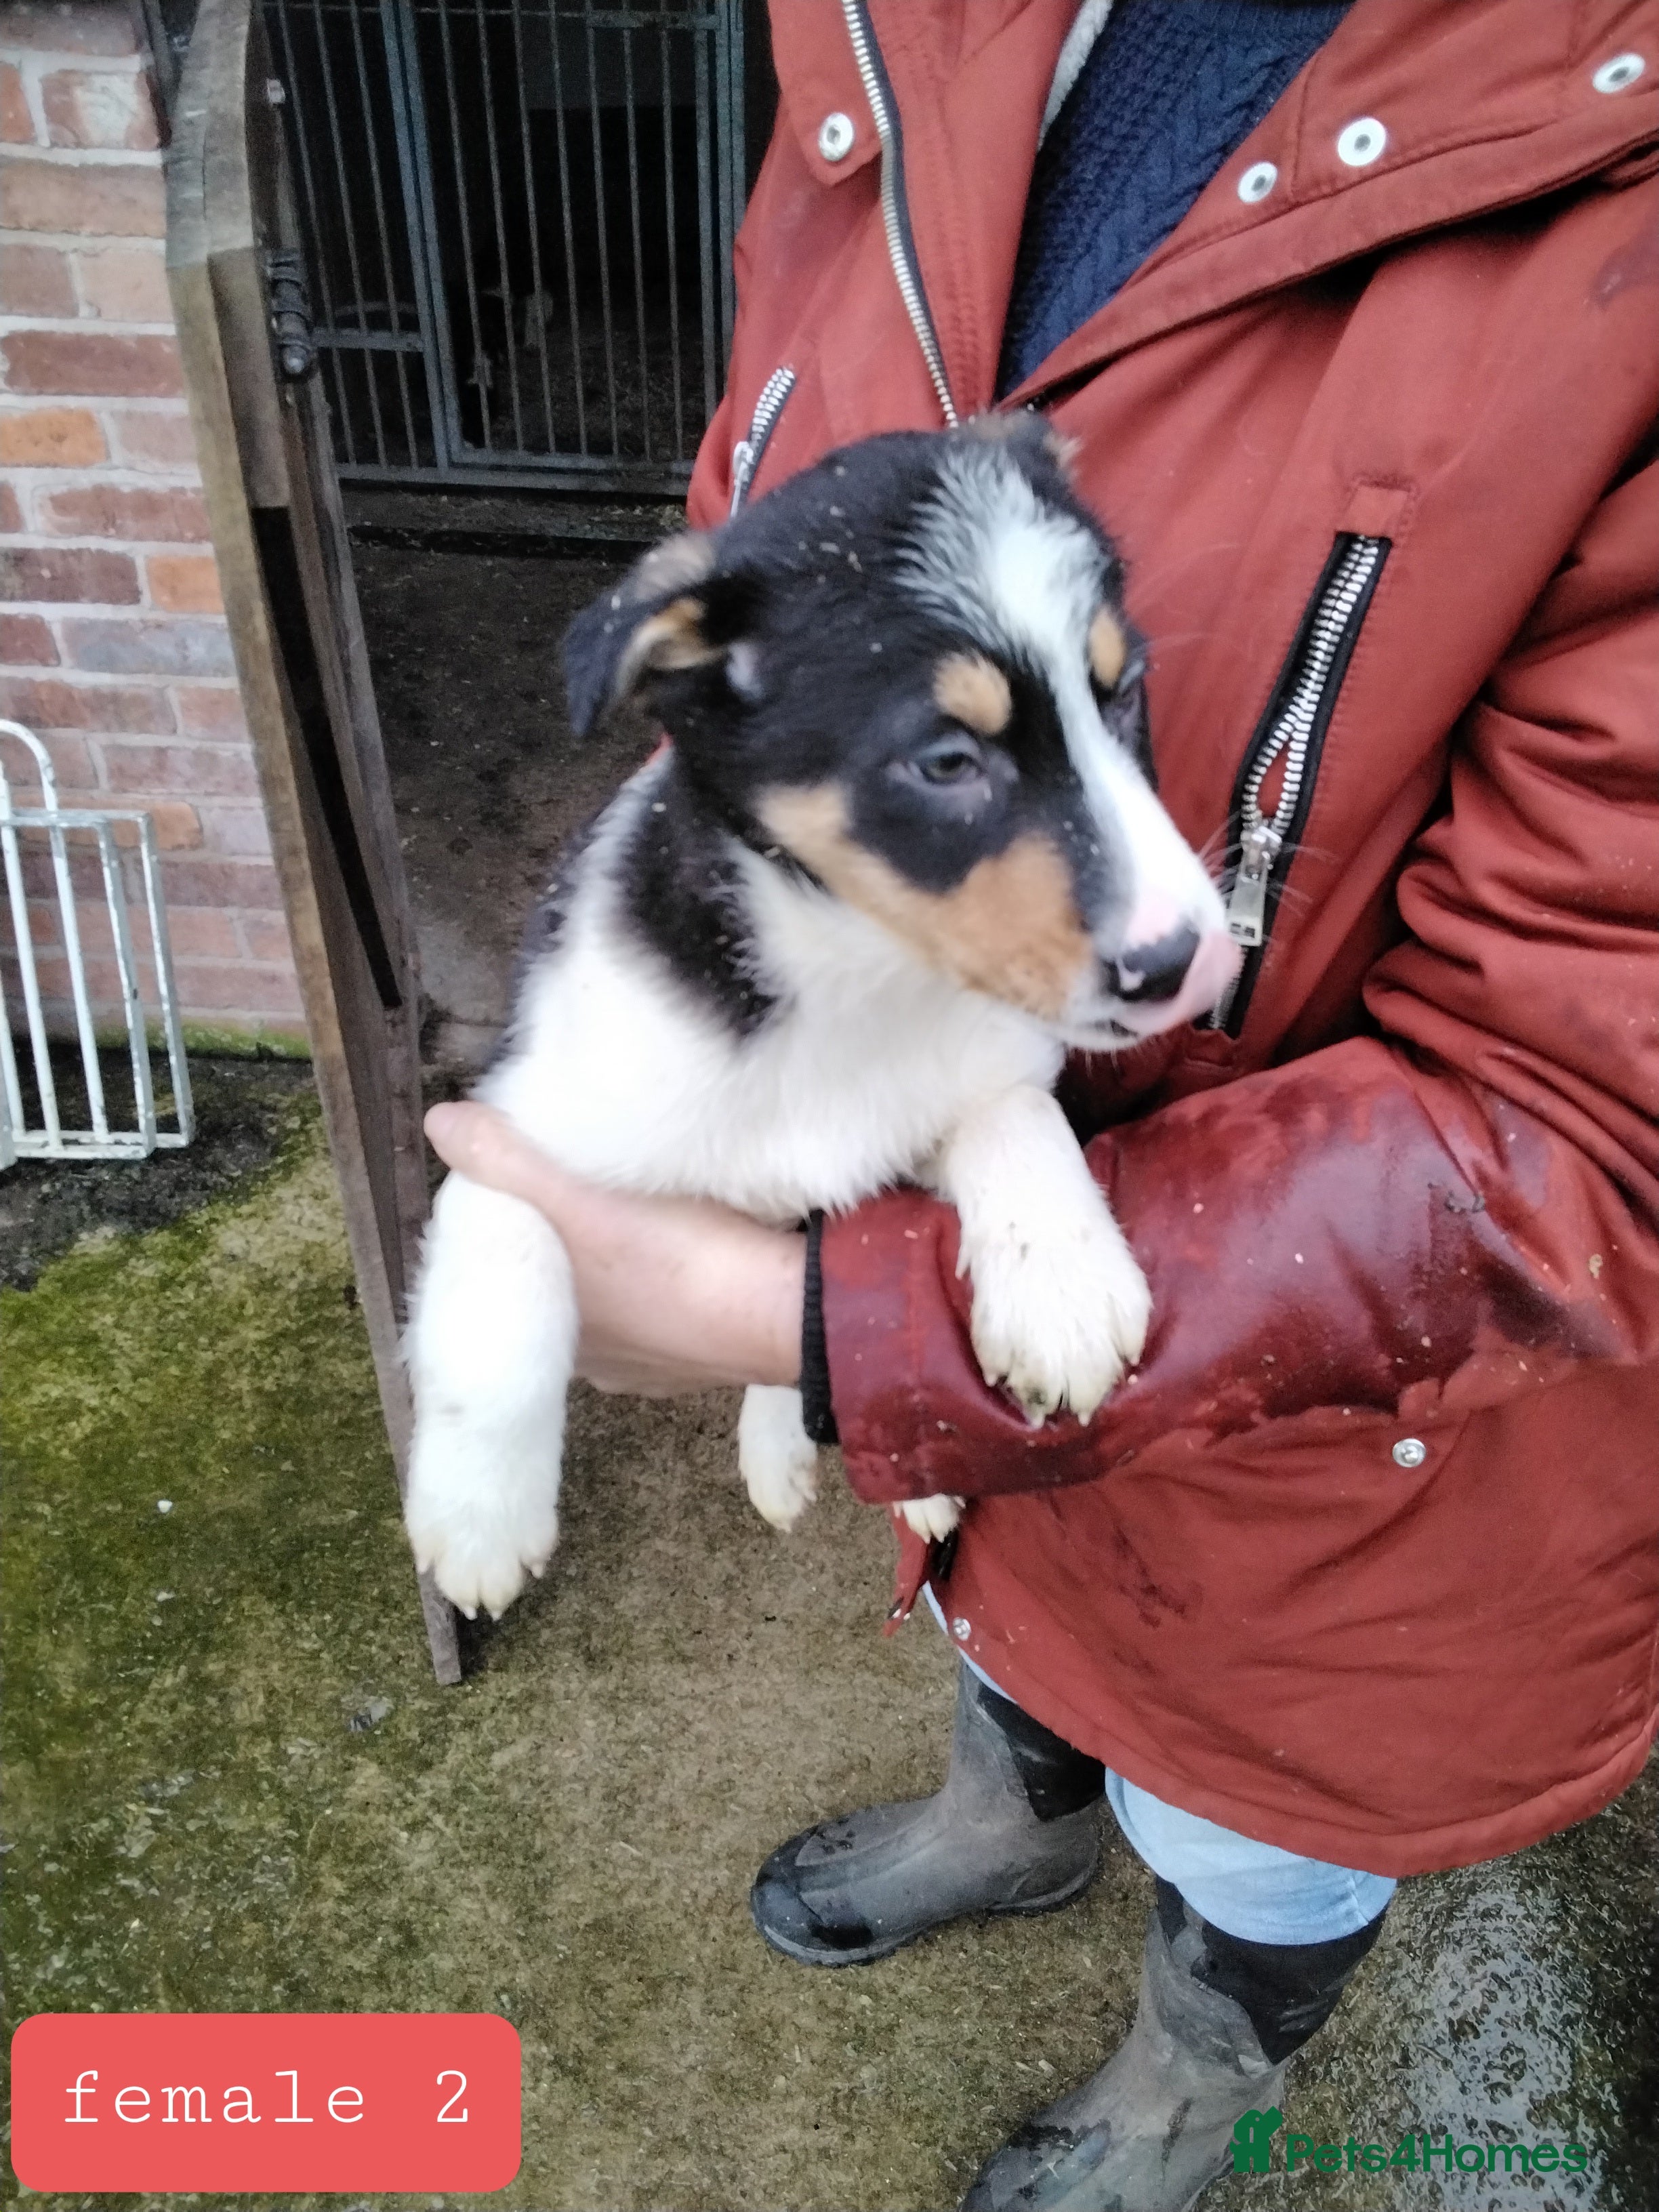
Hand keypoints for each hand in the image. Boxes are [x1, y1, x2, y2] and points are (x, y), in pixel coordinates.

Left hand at [422, 1103, 804, 1396]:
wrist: (787, 1309)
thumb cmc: (677, 1259)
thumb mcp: (579, 1198)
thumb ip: (507, 1160)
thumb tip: (440, 1124)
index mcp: (542, 1337)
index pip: (507, 1267)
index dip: (514, 1219)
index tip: (533, 1173)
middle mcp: (590, 1365)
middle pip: (561, 1284)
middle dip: (569, 1241)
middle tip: (585, 1180)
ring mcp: (651, 1368)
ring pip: (616, 1302)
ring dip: (621, 1262)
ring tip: (636, 1206)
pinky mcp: (704, 1360)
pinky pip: (671, 1313)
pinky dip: (671, 1281)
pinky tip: (686, 1247)